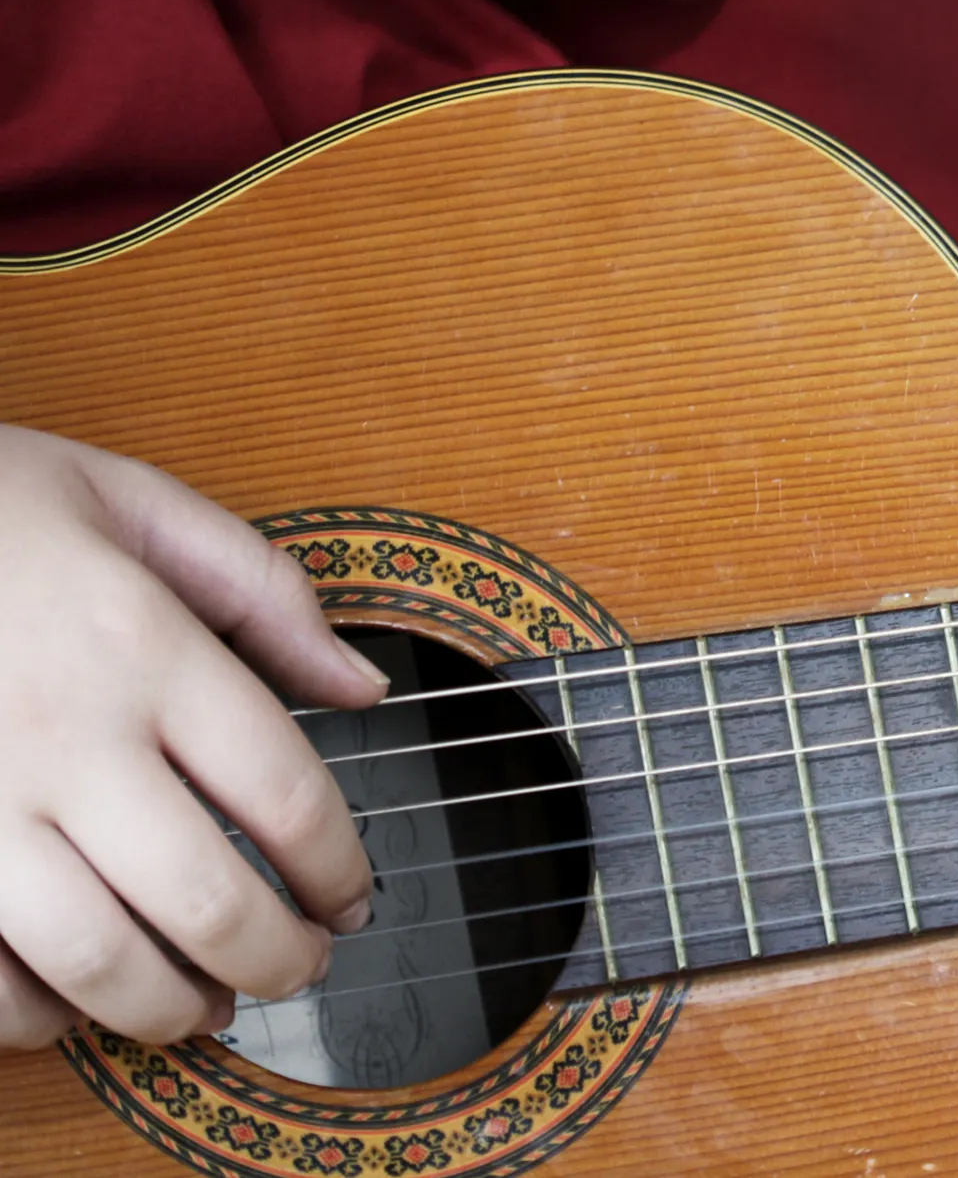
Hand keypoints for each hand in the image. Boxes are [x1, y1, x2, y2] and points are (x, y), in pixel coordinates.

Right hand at [0, 425, 382, 1048]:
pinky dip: (32, 1016)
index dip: (338, 868)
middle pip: (205, 898)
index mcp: (140, 648)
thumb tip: (364, 686)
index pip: (284, 793)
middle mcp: (62, 739)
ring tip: (205, 1009)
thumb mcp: (128, 502)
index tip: (353, 898)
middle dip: (275, 957)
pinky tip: (71, 1006)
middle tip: (301, 968)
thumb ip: (261, 592)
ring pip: (93, 960)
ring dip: (165, 1008)